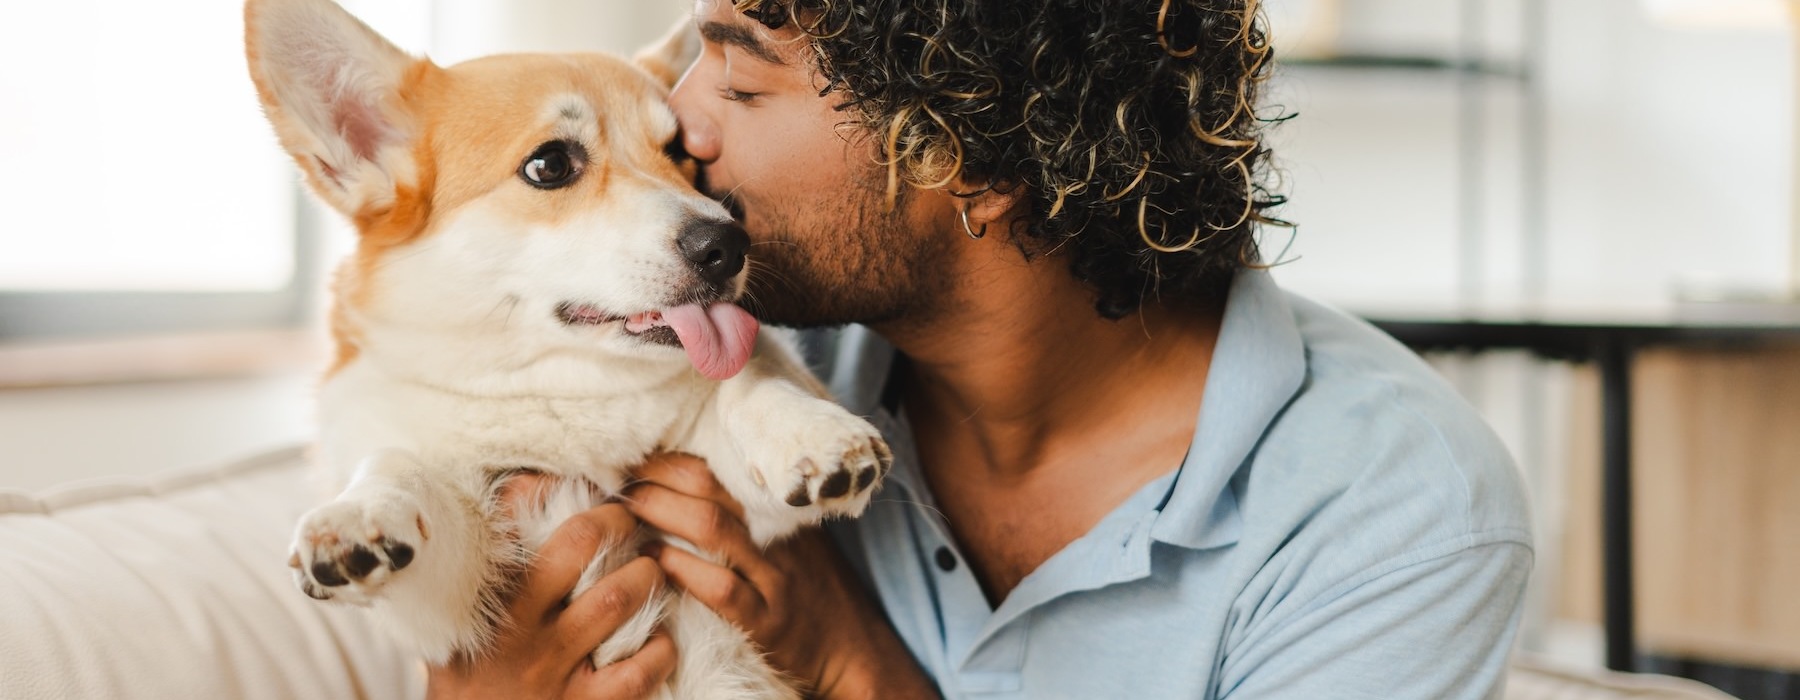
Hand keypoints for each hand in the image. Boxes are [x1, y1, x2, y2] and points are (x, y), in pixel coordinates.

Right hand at [426, 474, 677, 699]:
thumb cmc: (468, 671)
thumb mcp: (456, 616)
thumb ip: (488, 563)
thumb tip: (525, 490)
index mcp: (483, 594)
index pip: (516, 513)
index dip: (561, 489)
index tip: (588, 489)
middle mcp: (515, 627)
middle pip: (581, 543)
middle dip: (617, 522)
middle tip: (630, 522)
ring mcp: (551, 668)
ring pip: (618, 597)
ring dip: (646, 575)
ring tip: (650, 571)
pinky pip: (639, 668)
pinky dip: (661, 647)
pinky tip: (657, 639)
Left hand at [624, 453, 939, 699]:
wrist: (850, 644)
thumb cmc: (810, 585)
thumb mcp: (792, 536)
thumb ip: (753, 511)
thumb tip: (687, 482)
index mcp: (780, 510)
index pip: (721, 468)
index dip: (672, 460)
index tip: (639, 460)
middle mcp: (777, 536)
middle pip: (712, 490)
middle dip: (658, 481)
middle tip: (623, 483)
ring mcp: (772, 577)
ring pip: (713, 530)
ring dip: (661, 514)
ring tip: (629, 511)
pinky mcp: (766, 620)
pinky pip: (721, 588)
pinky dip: (682, 569)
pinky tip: (655, 561)